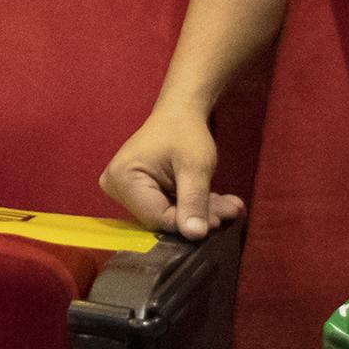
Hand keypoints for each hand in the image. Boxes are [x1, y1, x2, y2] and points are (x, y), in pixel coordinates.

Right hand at [99, 104, 243, 239]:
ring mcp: (125, 191)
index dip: (189, 222)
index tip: (220, 220)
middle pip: (163, 217)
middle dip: (200, 216)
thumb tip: (195, 235)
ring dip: (202, 212)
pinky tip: (219, 203)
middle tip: (232, 211)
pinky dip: (193, 206)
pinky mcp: (137, 193)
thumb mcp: (195, 167)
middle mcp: (117, 187)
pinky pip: (168, 208)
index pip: (158, 217)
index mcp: (123, 179)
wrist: (180, 113)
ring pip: (169, 215)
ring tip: (231, 206)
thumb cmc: (185, 132)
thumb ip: (194, 201)